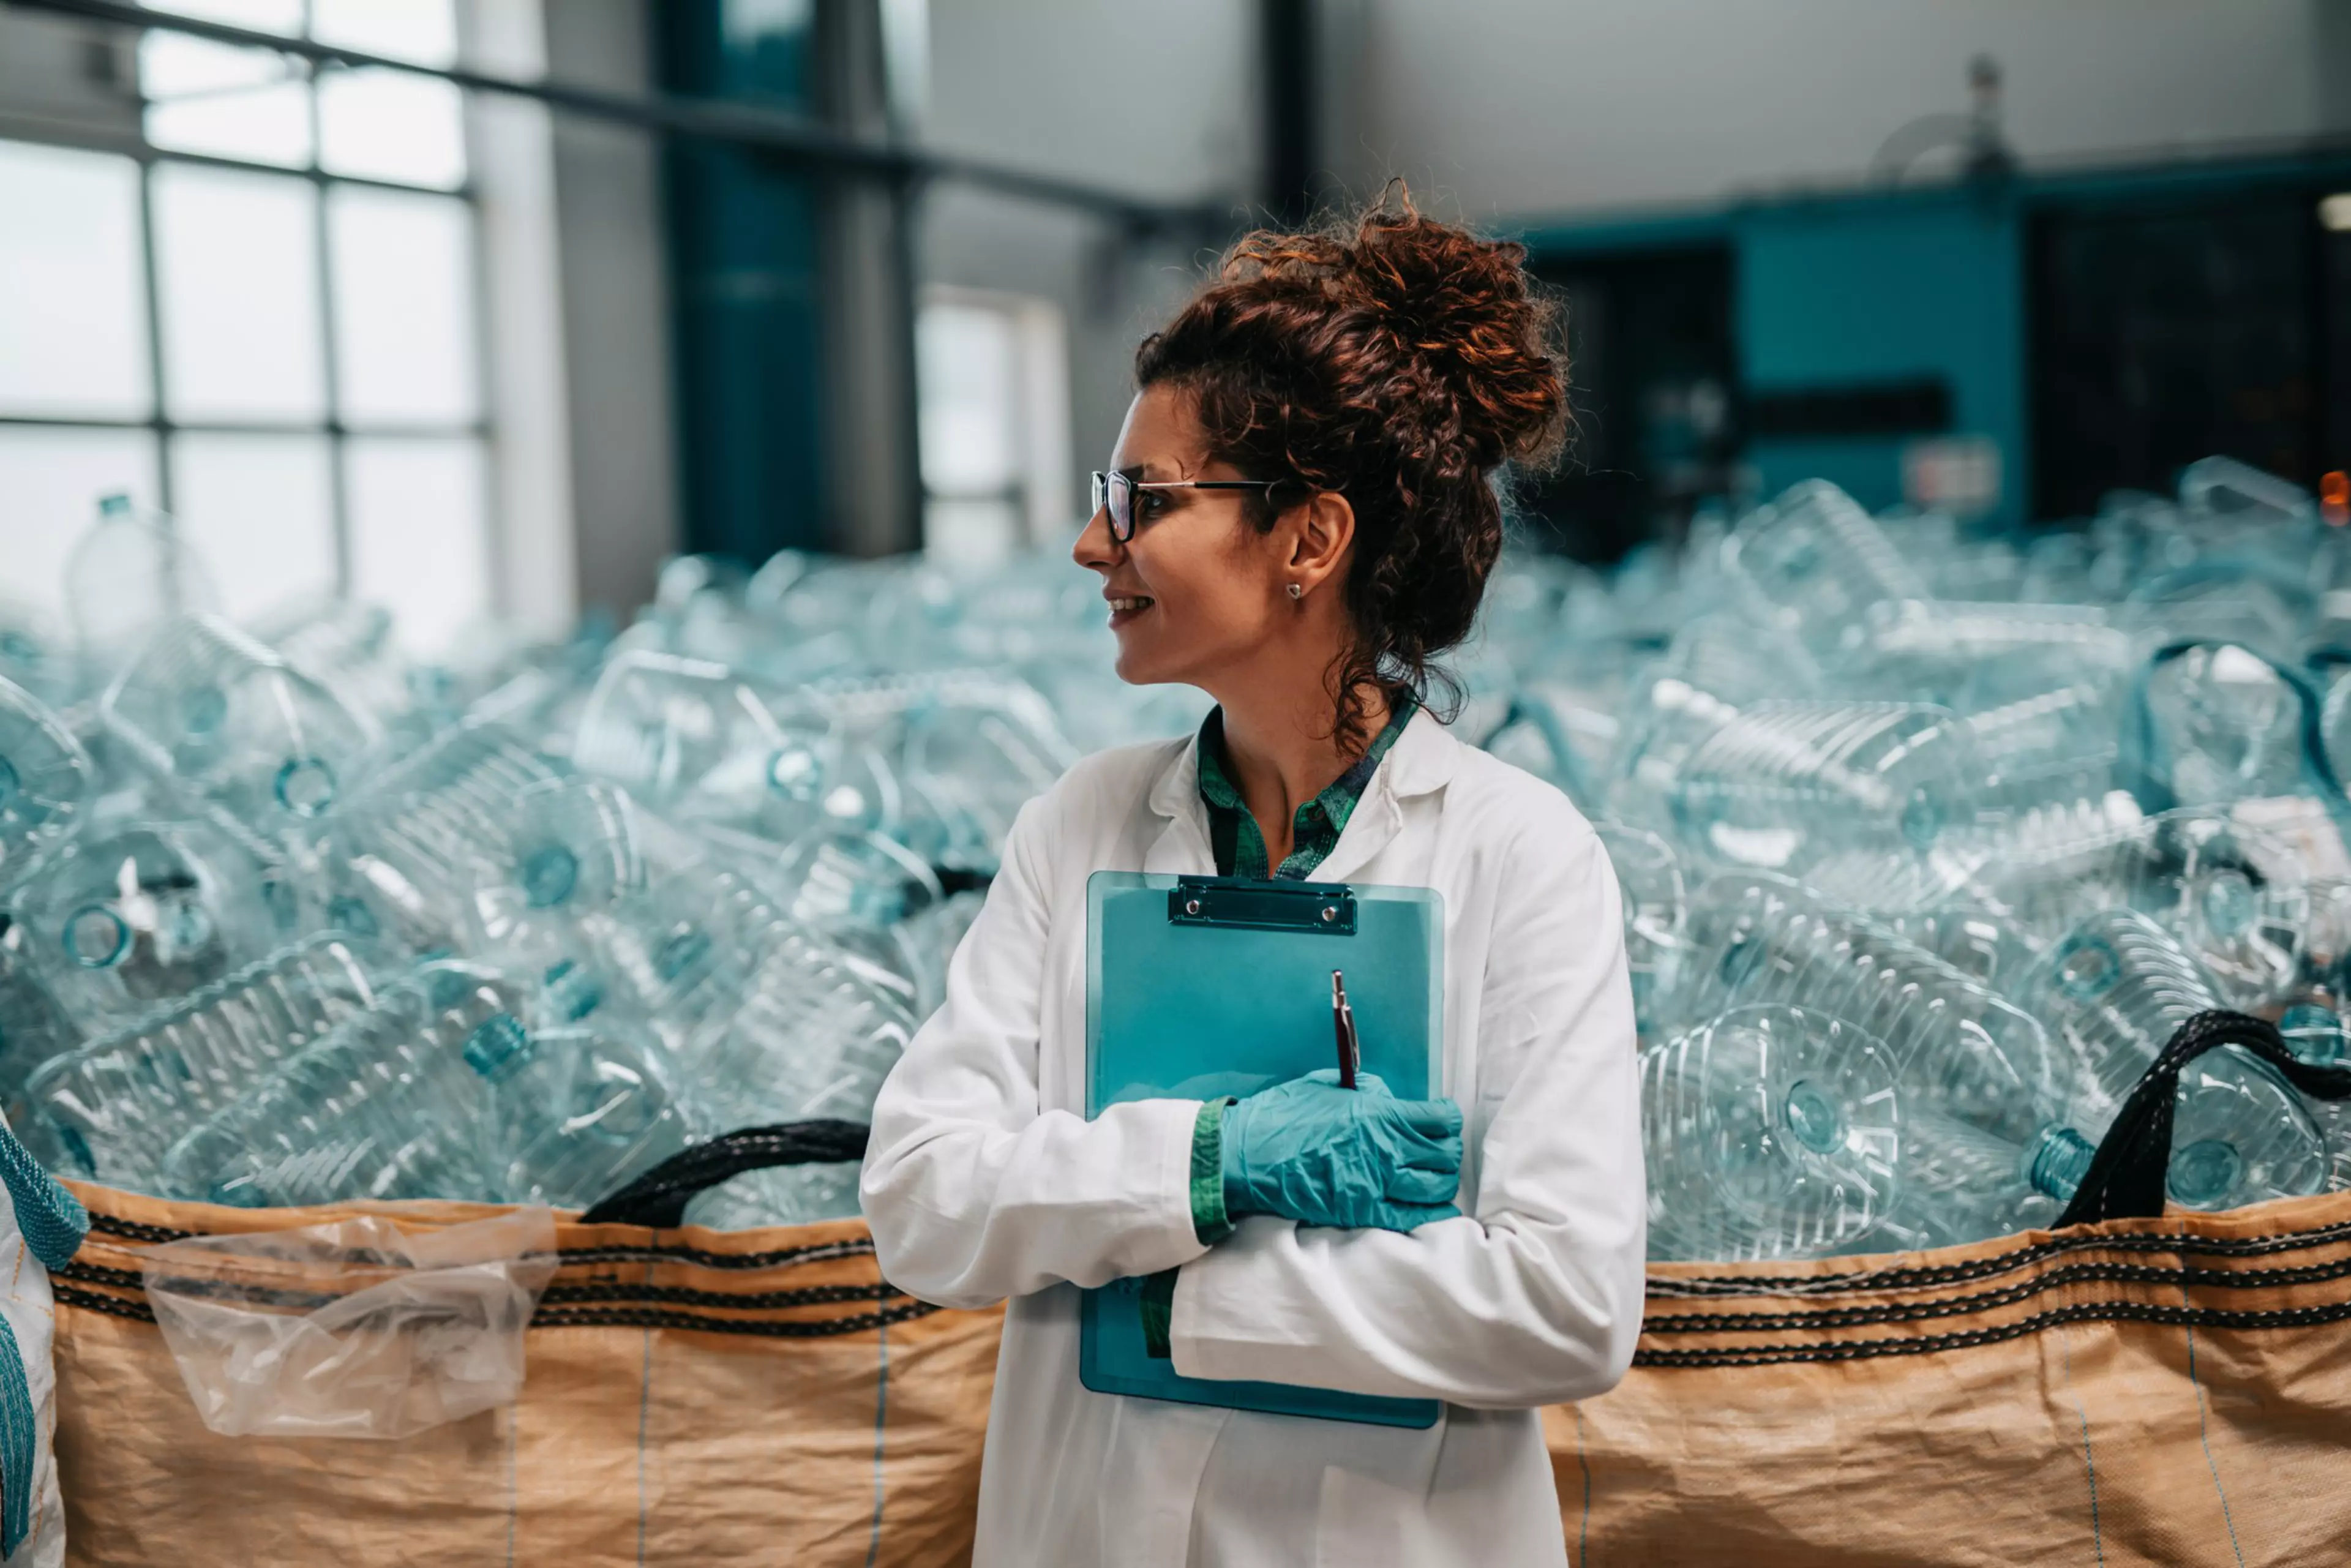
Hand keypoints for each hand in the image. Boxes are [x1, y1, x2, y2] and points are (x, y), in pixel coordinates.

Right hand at [1221, 1069, 1463, 1231]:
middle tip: (1442, 1150)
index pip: (1440, 1119)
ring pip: (1435, 1186)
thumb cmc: (1284, 1115)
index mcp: (1379, 1114)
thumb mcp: (1328, 1087)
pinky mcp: (1363, 1212)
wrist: (1248, 1156)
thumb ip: (1366, 1091)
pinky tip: (1438, 1207)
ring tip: (1437, 1175)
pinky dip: (1432, 1212)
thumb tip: (1390, 1099)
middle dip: (1449, 1150)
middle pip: (1444, 1154)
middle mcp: (1386, 1150)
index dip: (1448, 1119)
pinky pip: (1413, 1217)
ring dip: (1443, 1180)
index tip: (1444, 1120)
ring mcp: (1376, 1184)